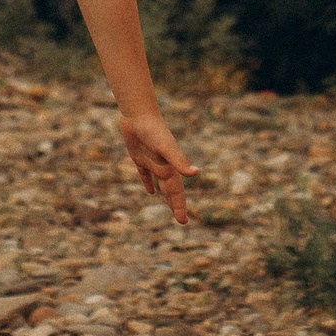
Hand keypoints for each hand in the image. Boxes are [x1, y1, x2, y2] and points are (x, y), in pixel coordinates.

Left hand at [119, 110, 198, 224]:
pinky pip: (145, 174)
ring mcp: (151, 161)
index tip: (183, 221)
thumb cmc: (153, 130)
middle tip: (183, 221)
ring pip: (160, 183)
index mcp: (169, 167)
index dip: (180, 206)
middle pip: (171, 190)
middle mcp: (163, 166)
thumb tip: (196, 173)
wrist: (139, 113)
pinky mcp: (139, 157)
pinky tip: (150, 192)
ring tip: (171, 207)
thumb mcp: (166, 147)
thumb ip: (179, 161)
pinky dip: (148, 183)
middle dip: (176, 205)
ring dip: (165, 195)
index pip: (176, 192)